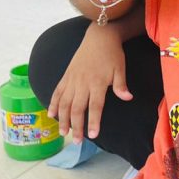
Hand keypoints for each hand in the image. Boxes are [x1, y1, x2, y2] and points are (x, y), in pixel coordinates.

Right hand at [47, 23, 131, 142]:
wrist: (99, 37)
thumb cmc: (112, 54)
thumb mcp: (120, 69)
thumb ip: (121, 85)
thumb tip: (128, 98)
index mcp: (97, 83)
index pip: (95, 107)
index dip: (93, 121)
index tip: (93, 136)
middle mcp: (82, 83)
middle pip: (77, 109)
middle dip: (76, 127)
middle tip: (77, 142)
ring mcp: (72, 79)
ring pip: (64, 103)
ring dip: (62, 119)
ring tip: (63, 133)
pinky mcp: (66, 76)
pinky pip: (57, 92)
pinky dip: (53, 103)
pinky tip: (51, 115)